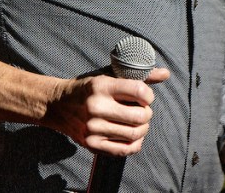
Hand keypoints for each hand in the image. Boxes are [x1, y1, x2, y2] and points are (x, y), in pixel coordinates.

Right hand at [44, 67, 169, 156]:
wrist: (58, 105)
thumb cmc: (89, 88)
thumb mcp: (109, 75)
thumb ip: (139, 76)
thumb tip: (166, 74)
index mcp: (101, 86)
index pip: (139, 91)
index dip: (149, 96)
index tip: (145, 97)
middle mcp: (96, 107)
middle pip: (140, 116)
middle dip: (148, 114)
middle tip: (144, 111)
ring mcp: (93, 128)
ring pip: (134, 135)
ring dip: (143, 129)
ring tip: (139, 123)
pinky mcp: (92, 145)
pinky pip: (124, 150)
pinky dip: (135, 145)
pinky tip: (134, 137)